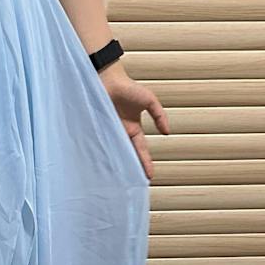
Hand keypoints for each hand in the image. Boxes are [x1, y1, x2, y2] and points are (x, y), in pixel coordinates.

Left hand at [96, 61, 168, 180]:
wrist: (106, 78)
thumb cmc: (128, 87)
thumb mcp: (150, 101)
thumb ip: (159, 116)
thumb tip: (167, 132)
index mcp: (133, 128)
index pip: (141, 150)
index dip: (145, 162)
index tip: (149, 176)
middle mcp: (120, 132)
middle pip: (126, 155)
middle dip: (130, 168)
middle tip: (131, 185)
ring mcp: (108, 131)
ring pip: (112, 152)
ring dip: (114, 165)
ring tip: (115, 181)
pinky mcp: (97, 129)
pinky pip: (99, 144)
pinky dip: (99, 154)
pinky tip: (100, 166)